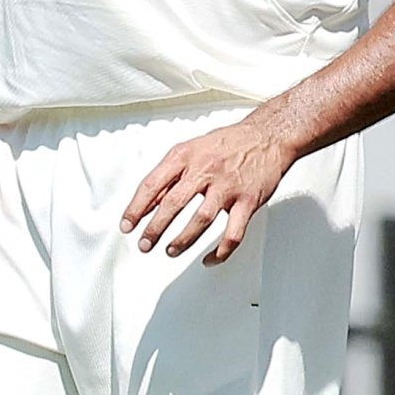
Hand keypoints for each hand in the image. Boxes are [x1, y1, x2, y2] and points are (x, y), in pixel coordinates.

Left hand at [119, 114, 291, 265]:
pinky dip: (220, 252)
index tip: (127, 225)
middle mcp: (206, 169)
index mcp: (187, 155)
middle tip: (144, 245)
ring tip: (170, 251)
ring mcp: (227, 186)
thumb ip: (170, 175)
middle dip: (155, 228)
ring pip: (201, 219)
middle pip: (173, 203)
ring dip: (182, 240)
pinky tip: (210, 259)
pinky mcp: (248, 201)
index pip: (153, 183)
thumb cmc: (228, 143)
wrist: (267, 136)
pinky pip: (233, 233)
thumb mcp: (192, 149)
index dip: (137, 207)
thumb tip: (147, 202)